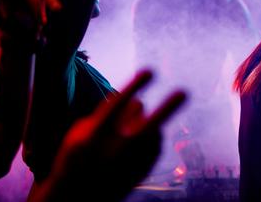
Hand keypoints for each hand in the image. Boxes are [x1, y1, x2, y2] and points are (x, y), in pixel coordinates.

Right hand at [38, 70, 186, 201]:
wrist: (77, 196)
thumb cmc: (77, 155)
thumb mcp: (80, 132)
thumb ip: (107, 113)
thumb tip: (141, 103)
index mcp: (94, 136)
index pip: (118, 105)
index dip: (136, 86)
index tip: (151, 71)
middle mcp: (115, 151)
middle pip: (148, 125)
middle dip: (168, 109)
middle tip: (184, 92)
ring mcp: (131, 164)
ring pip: (154, 129)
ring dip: (147, 121)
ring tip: (128, 130)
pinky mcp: (144, 170)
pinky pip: (156, 143)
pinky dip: (151, 137)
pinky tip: (138, 141)